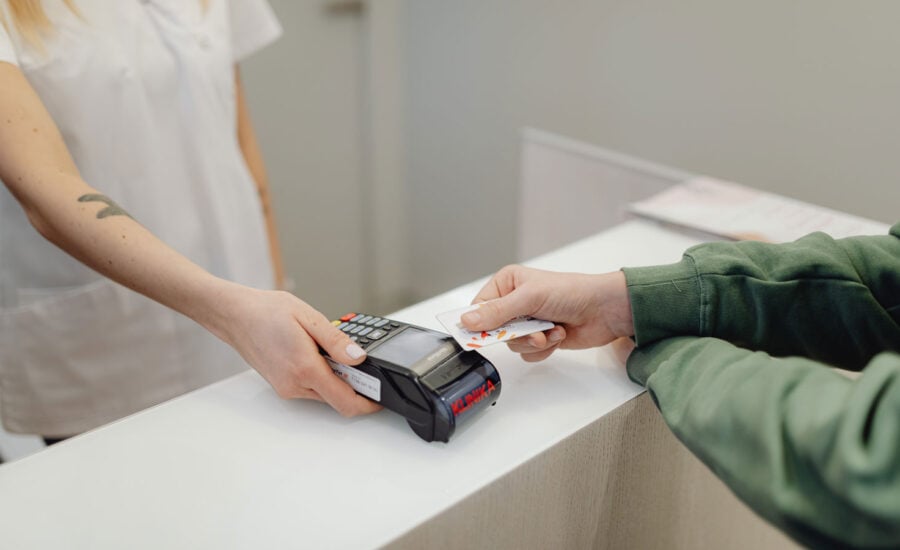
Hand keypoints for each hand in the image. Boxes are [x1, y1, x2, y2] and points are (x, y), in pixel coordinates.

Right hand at [208, 283, 380, 416]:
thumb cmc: (265, 312)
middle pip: (336, 398)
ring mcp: (287, 388)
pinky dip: (320, 375)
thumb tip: (359, 357)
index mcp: (306, 369)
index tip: (380, 397)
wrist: (234, 315)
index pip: (345, 401)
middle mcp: (295, 385)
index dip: (368, 403)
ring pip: (323, 393)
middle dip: (353, 385)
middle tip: (359, 361)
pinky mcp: (282, 385)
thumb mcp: (309, 318)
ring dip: (335, 378)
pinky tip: (314, 353)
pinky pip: (310, 387)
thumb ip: (337, 341)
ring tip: (329, 348)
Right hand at [461, 265, 633, 361]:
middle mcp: (515, 302)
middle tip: (531, 330)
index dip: (478, 323)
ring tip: (551, 330)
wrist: (604, 310)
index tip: (478, 335)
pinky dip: (544, 348)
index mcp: (507, 284)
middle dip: (515, 334)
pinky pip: (528, 353)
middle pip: (494, 330)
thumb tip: (467, 321)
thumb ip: (497, 312)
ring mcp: (528, 321)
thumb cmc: (571, 292)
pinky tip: (558, 335)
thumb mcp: (529, 298)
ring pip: (512, 344)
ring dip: (533, 341)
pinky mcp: (541, 338)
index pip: (479, 307)